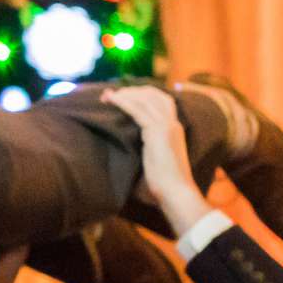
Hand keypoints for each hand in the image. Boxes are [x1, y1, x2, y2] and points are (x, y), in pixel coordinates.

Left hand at [100, 85, 212, 232]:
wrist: (175, 191)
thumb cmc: (164, 183)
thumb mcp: (155, 159)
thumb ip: (147, 147)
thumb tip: (128, 148)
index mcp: (175, 128)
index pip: (162, 101)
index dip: (144, 94)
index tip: (125, 95)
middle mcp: (172, 123)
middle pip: (153, 95)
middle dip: (132, 91)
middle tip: (112, 94)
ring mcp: (166, 126)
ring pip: (144, 100)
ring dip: (124, 94)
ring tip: (107, 96)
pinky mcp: (157, 131)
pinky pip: (137, 110)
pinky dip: (123, 102)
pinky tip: (111, 100)